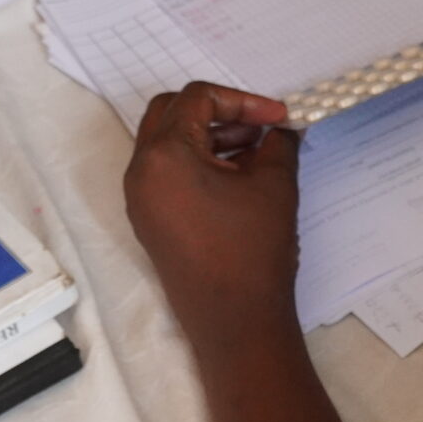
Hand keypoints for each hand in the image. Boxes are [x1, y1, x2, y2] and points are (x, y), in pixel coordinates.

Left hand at [124, 82, 301, 348]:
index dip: (243, 100)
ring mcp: (140, 199)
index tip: (279, 118)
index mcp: (164, 155)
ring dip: (208, 136)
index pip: (196, 99)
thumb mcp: (274, 185)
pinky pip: (166, 174)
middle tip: (259, 125)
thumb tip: (282, 129)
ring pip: (167, 144)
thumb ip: (278, 143)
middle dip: (218, 111)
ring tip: (255, 151)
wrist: (235, 322)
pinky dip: (197, 163)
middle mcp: (141, 172)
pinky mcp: (149, 221)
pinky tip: (237, 176)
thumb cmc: (252, 250)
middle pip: (171, 114)